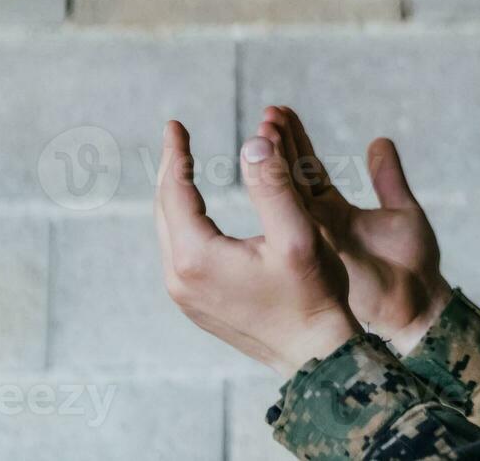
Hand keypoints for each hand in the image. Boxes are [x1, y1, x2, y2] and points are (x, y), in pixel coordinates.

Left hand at [154, 120, 361, 377]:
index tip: (175, 124)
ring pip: (171, 234)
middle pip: (165, 211)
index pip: (175, 192)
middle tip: (176, 138)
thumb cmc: (312, 294)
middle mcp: (180, 278)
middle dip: (171, 171)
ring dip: (177, 198)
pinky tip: (199, 216)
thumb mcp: (297, 234)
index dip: (176, 154)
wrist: (314, 354)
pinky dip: (187, 224)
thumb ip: (273, 185)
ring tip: (184, 169)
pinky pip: (181, 254)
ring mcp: (186, 296)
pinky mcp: (198, 306)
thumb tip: (253, 141)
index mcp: (197, 257)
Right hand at [262, 106, 451, 355]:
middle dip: (279, 144)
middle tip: (267, 112)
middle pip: (293, 175)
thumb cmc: (415, 264)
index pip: (309, 168)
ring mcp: (316, 236)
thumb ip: (388, 177)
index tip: (279, 112)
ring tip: (265, 128)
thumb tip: (379, 141)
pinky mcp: (318, 250)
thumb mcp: (403, 210)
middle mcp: (319, 222)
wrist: (418, 304)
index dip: (296, 141)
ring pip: (290, 191)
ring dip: (277, 160)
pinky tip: (271, 164)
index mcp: (336, 211)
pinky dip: (284, 189)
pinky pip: (297, 214)